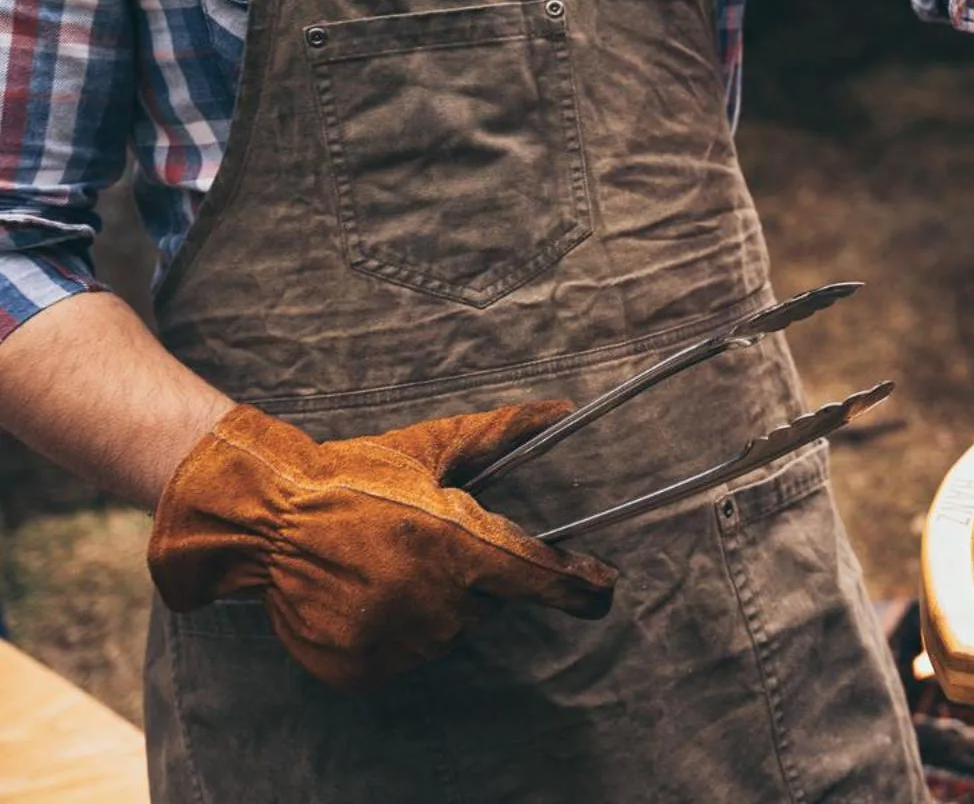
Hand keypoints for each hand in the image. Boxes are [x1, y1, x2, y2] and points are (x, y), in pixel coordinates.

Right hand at [147, 401, 617, 691]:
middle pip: (487, 601)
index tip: (604, 588)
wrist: (266, 519)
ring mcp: (394, 639)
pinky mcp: (360, 667)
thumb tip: (561, 409)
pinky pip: (403, 654)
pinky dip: (393, 629)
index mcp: (452, 542)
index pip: (538, 576)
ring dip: (431, 602)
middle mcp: (429, 598)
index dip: (580, 586)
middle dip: (469, 574)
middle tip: (421, 542)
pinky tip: (363, 594)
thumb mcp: (428, 448)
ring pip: (446, 629)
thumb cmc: (353, 476)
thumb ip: (500, 433)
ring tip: (383, 564)